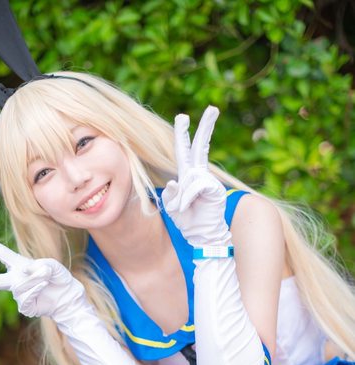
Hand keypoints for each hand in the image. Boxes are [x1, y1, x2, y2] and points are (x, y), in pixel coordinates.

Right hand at [0, 233, 85, 320]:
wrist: (69, 298)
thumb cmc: (59, 279)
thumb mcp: (53, 266)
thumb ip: (41, 264)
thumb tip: (26, 271)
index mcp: (19, 265)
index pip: (0, 253)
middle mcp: (16, 279)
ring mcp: (19, 295)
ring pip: (19, 285)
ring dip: (35, 279)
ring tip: (46, 278)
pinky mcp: (25, 307)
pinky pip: (25, 296)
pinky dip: (36, 288)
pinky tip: (43, 287)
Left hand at [161, 106, 227, 246]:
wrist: (203, 237)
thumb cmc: (188, 222)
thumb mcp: (172, 206)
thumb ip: (170, 193)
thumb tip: (175, 181)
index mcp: (189, 176)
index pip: (185, 151)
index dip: (183, 134)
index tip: (183, 117)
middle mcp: (200, 175)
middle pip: (201, 146)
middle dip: (206, 127)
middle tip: (213, 108)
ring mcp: (209, 181)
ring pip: (189, 178)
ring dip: (181, 196)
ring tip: (182, 210)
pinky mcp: (215, 189)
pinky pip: (195, 187)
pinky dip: (187, 198)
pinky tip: (187, 208)